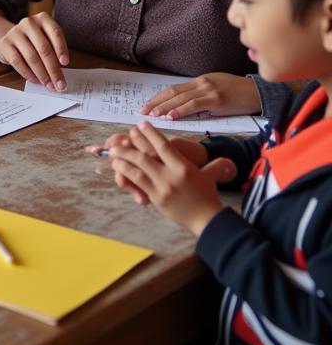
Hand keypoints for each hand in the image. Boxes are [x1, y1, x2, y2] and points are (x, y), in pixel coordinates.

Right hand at [0, 13, 68, 88]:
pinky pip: (18, 62)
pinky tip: (35, 80)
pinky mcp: (5, 44)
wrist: (10, 38)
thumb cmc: (34, 41)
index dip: (61, 48)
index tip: (65, 63)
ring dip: (42, 74)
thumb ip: (54, 50)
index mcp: (43, 19)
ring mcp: (15, 32)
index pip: (55, 32)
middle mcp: (29, 23)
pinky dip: (28, 74)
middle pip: (44, 48)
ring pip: (31, 57)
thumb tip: (61, 71)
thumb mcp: (46, 38)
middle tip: (59, 84)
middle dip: (53, 69)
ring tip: (49, 84)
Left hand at [109, 122, 235, 234]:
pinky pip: (137, 183)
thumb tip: (230, 161)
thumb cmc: (208, 196)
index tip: (141, 125)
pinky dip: (125, 173)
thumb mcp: (211, 176)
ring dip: (123, 158)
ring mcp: (161, 187)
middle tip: (122, 138)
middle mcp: (171, 176)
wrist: (207, 220)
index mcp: (183, 167)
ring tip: (113, 151)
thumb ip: (215, 164)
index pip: (163, 146)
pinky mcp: (155, 198)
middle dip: (131, 144)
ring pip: (137, 168)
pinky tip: (118, 167)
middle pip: (145, 155)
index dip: (151, 133)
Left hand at [141, 73, 260, 119]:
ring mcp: (208, 90)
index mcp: (199, 81)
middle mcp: (200, 83)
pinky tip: (171, 116)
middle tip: (142, 112)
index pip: (173, 89)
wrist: (259, 93)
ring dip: (164, 107)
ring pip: (180, 98)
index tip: (146, 106)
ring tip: (153, 115)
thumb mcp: (216, 91)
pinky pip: (194, 105)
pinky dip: (180, 110)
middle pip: (172, 92)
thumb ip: (201, 97)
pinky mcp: (216, 99)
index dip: (158, 97)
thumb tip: (185, 109)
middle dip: (156, 102)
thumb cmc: (239, 94)